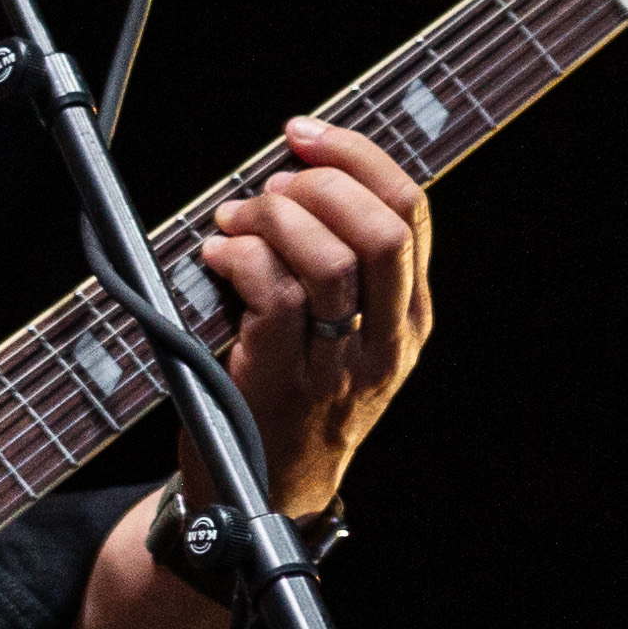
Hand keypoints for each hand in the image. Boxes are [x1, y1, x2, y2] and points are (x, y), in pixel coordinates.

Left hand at [191, 116, 432, 513]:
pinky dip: (238, 258)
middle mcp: (388, 343)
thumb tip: (293, 173)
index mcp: (412, 318)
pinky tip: (215, 256)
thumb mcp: (343, 334)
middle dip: (320, 185)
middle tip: (270, 188)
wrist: (266, 493)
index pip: (411, 211)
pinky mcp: (284, 385)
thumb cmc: (293, 395)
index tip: (304, 135)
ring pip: (327, 261)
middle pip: (383, 230)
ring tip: (234, 223)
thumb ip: (338, 264)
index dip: (357, 157)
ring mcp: (339, 368)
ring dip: (270, 221)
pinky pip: (273, 296)